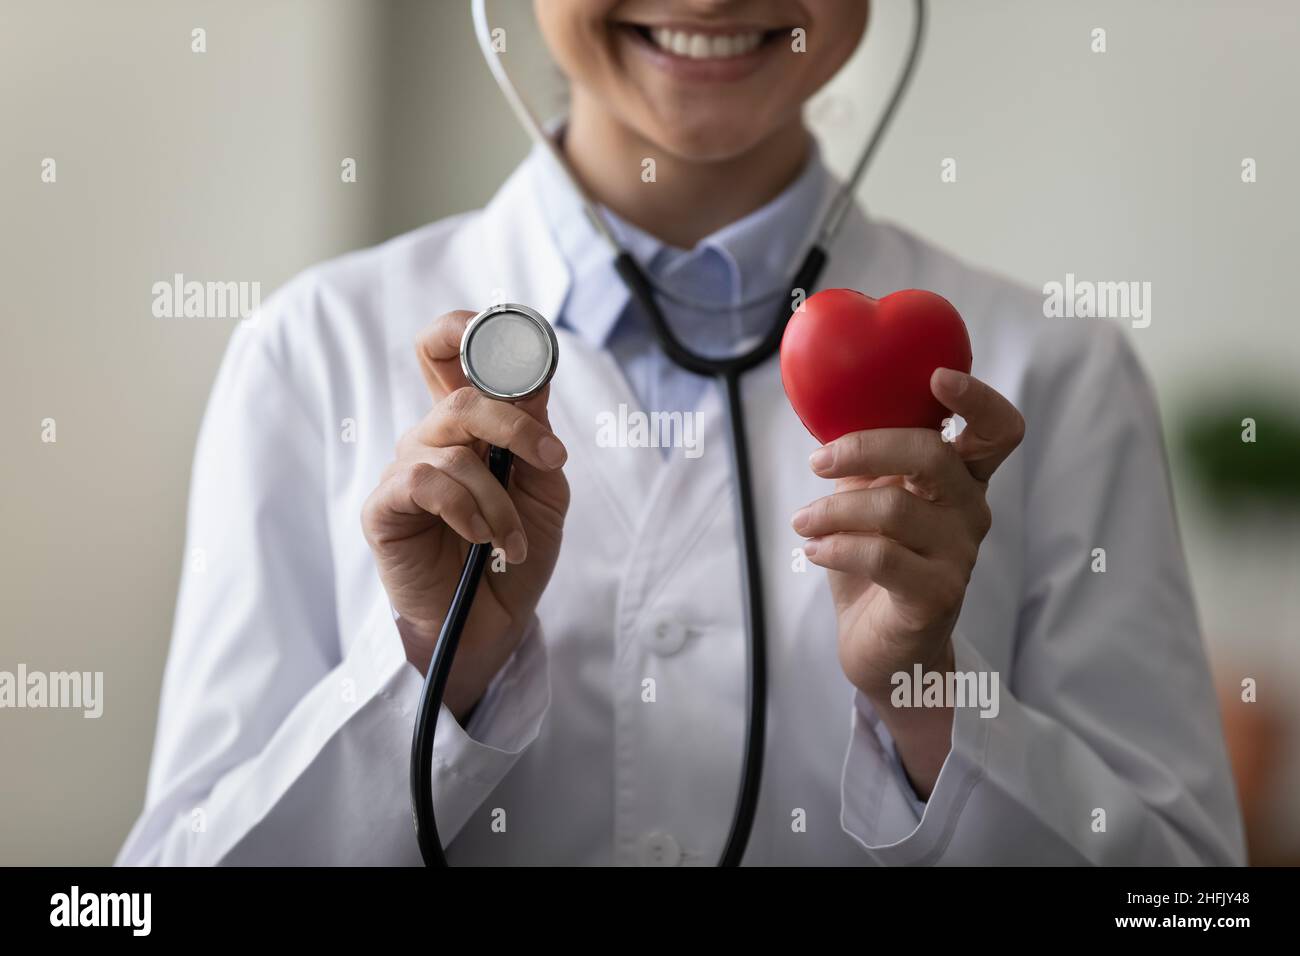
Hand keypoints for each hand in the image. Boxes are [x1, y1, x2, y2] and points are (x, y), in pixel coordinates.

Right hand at [362, 311, 569, 719]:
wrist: (492, 626)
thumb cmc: (514, 554)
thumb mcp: (544, 490)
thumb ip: (535, 434)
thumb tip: (532, 377)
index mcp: (470, 424)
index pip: (451, 350)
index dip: (473, 331)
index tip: (523, 346)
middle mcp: (432, 438)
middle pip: (458, 391)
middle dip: (514, 421)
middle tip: (550, 458)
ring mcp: (404, 470)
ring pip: (452, 445)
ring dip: (500, 499)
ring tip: (513, 541)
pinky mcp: (384, 508)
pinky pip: (424, 483)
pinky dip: (466, 510)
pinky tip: (481, 541)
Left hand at [792, 368, 1023, 793]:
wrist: (883, 651)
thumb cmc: (876, 567)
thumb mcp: (869, 502)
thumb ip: (868, 461)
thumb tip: (830, 409)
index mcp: (961, 482)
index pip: (997, 432)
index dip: (978, 400)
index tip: (937, 377)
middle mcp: (971, 514)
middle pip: (935, 456)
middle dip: (868, 446)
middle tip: (818, 462)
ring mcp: (959, 556)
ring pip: (895, 508)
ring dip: (834, 510)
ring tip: (803, 523)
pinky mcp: (936, 596)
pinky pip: (883, 556)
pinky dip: (837, 547)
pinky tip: (814, 551)